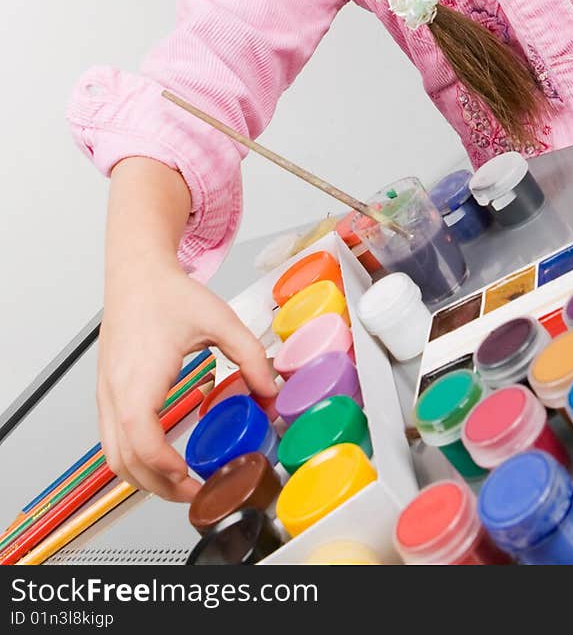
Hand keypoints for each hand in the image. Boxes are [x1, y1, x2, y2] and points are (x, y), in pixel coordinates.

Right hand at [97, 261, 277, 501]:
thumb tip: (271, 389)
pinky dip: (134, 461)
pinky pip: (112, 442)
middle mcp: (115, 391)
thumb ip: (249, 354)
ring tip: (182, 482)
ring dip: (144, 479)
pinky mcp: (106, 394)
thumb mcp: (219, 318)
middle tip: (197, 493)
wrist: (136, 274)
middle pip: (125, 461)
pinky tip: (162, 459)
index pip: (142, 438)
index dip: (165, 466)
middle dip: (160, 487)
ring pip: (113, 458)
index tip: (193, 477)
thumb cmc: (168, 294)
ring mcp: (106, 395)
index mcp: (140, 376)